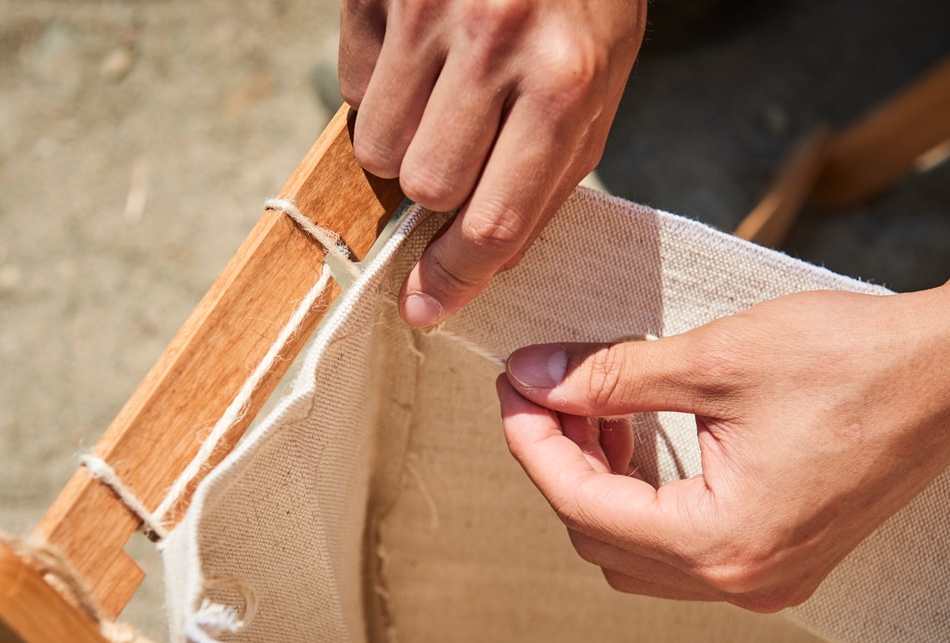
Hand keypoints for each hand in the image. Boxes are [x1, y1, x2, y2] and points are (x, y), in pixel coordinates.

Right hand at [340, 0, 645, 325]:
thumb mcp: (601, 82)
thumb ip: (547, 175)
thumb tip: (478, 266)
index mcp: (567, 80)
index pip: (495, 220)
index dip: (455, 278)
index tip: (427, 306)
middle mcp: (496, 42)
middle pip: (425, 187)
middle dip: (434, 189)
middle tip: (457, 152)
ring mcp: (428, 7)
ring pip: (376, 145)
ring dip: (400, 141)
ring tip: (441, 94)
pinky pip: (348, 84)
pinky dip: (376, 86)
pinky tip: (419, 50)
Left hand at [496, 214, 949, 610]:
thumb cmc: (851, 358)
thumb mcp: (714, 360)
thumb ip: (610, 377)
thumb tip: (532, 378)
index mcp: (722, 543)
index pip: (582, 505)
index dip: (532, 443)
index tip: (511, 387)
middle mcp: (742, 581)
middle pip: (600, 537)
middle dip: (559, 461)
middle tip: (545, 390)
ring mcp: (765, 576)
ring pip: (635, 550)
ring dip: (598, 480)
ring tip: (590, 406)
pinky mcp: (780, 555)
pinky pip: (680, 547)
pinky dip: (643, 495)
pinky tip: (638, 435)